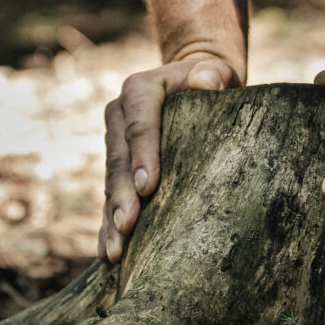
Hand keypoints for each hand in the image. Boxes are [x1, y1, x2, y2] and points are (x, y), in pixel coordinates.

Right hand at [102, 54, 238, 261]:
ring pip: (111, 182)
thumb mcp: (218, 72)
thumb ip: (214, 73)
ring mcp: (114, 142)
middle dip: (122, 195)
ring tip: (114, 251)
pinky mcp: (117, 165)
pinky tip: (106, 252)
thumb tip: (206, 81)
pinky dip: (107, 224)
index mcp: (140, 90)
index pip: (140, 123)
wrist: (195, 85)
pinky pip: (110, 196)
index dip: (142, 154)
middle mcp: (119, 115)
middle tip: (128, 226)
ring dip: (111, 217)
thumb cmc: (213, 82)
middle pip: (119, 158)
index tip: (148, 188)